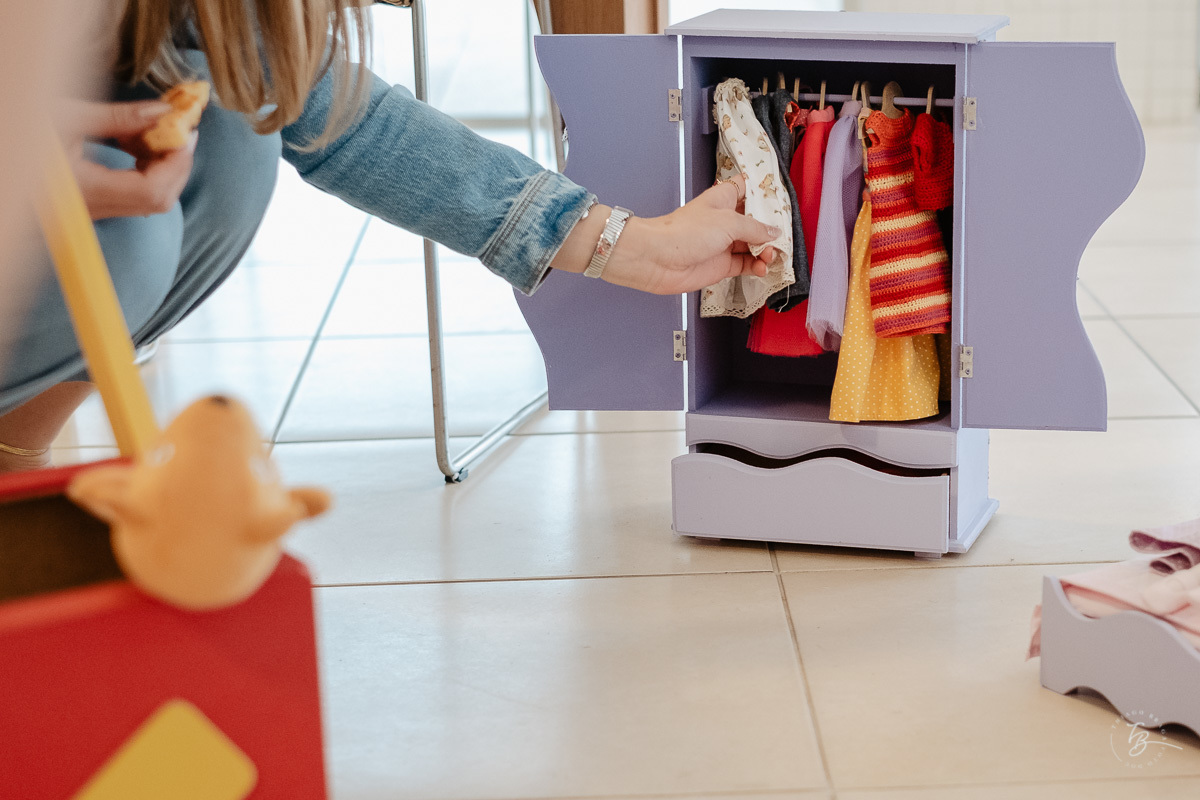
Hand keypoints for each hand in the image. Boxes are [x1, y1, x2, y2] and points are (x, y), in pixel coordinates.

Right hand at [61, 100, 197, 220]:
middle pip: (157, 200)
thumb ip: (118, 117)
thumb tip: (163, 112)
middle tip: (180, 132)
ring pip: (149, 200)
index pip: (152, 190)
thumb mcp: (66, 116)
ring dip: (163, 168)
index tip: (187, 134)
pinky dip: (146, 172)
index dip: (177, 163)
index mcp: (86, 190)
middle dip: (176, 166)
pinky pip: (134, 196)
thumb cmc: (19, 128)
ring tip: (155, 135)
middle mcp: (94, 209)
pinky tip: (135, 146)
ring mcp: (95, 210)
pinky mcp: (94, 205)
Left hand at [600, 173, 780, 294]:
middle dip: (772, 228)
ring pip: (754, 245)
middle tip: (783, 236)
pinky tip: (762, 268)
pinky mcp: (721, 264)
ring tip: (771, 255)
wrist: (658, 260)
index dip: (765, 193)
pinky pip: (747, 264)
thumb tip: (774, 232)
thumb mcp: (728, 222)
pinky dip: (757, 266)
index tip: (782, 201)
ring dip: (767, 250)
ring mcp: (723, 243)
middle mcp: (724, 220)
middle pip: (756, 220)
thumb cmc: (683, 233)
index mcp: (724, 199)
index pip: (748, 189)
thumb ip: (755, 228)